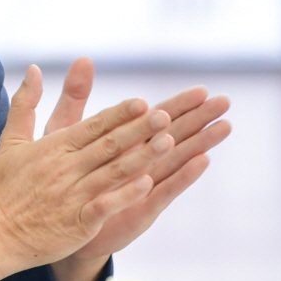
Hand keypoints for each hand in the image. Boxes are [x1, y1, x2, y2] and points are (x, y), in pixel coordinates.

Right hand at [0, 64, 174, 280]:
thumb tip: (34, 68)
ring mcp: (73, 196)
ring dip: (141, 157)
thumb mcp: (11, 140)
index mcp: (55, 148)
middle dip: (139, 130)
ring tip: (168, 143)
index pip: (93, 125)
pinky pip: (105, 205)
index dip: (119, 114)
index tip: (142, 102)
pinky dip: (125, 195)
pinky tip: (147, 185)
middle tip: (166, 116)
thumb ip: (26, 103)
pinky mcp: (77, 223)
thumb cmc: (5, 188)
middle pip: (109, 145)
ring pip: (113, 172)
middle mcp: (67, 168)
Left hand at [45, 59, 230, 276]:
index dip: (179, 104)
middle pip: (175, 134)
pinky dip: (184, 175)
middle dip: (200, 118)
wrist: (55, 221)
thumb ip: (76, 98)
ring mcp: (145, 184)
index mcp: (126, 142)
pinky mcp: (141, 206)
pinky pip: (166, 189)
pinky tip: (203, 161)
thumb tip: (83, 59)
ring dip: (201, 142)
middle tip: (225, 101)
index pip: (157, 118)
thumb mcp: (65, 132)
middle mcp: (140, 161)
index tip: (202, 89)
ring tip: (225, 126)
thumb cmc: (61, 175)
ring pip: (177, 158)